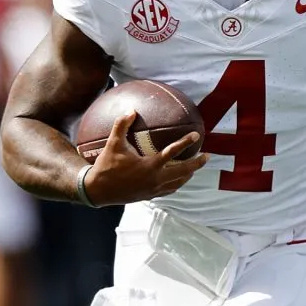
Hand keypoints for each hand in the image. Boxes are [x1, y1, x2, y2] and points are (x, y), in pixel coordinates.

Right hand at [85, 111, 209, 206]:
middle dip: (197, 164)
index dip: (185, 143)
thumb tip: (131, 110)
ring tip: (196, 167)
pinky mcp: (150, 196)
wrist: (98, 191)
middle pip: (183, 171)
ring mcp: (154, 189)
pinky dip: (177, 183)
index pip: (172, 152)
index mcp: (150, 166)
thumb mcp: (113, 143)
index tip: (197, 135)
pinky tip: (178, 179)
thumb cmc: (106, 165)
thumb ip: (122, 125)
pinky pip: (169, 190)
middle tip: (207, 156)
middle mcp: (155, 179)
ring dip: (188, 174)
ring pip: (178, 182)